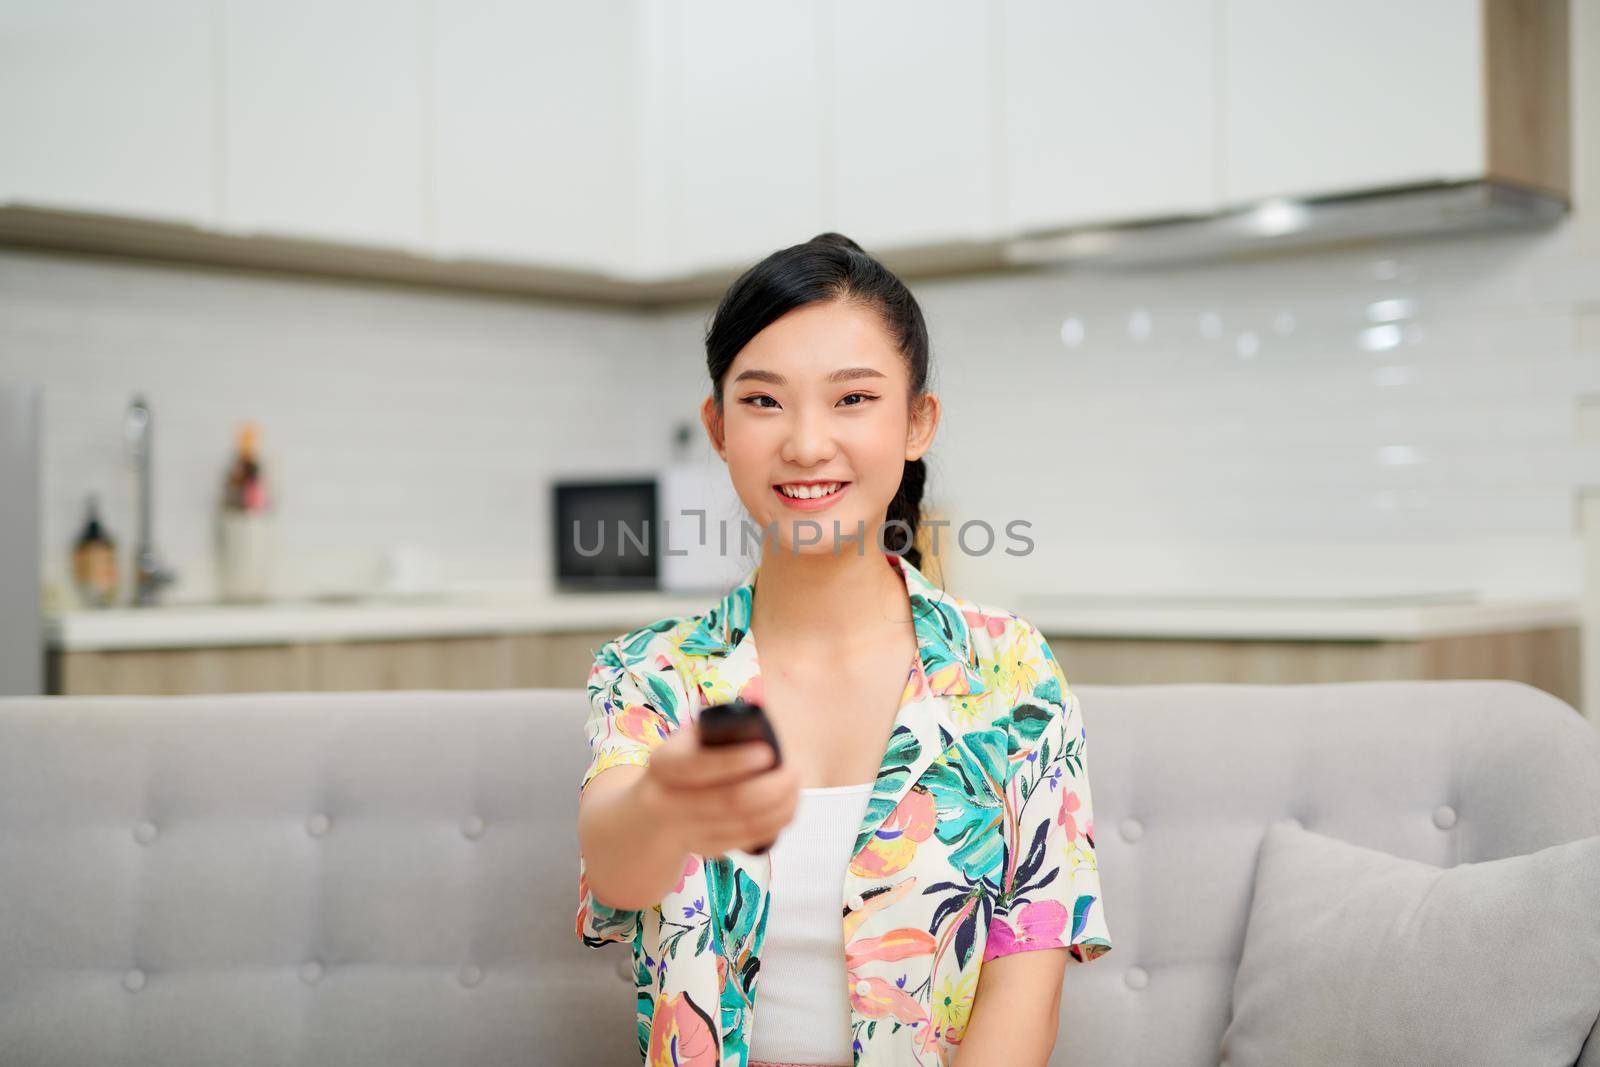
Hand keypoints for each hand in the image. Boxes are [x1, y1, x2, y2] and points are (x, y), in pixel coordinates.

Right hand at [639, 725, 798, 857]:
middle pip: (731, 800)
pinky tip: (786, 810)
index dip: (736, 761)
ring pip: (744, 824)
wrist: (652, 812)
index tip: (768, 752)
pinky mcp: (705, 849)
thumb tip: (762, 729)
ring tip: (795, 789)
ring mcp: (685, 830)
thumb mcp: (688, 742)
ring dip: (779, 808)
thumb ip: (718, 734)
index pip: (699, 765)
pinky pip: (746, 839)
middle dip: (772, 787)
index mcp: (664, 764)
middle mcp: (667, 801)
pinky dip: (772, 825)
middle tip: (794, 772)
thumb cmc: (685, 763)